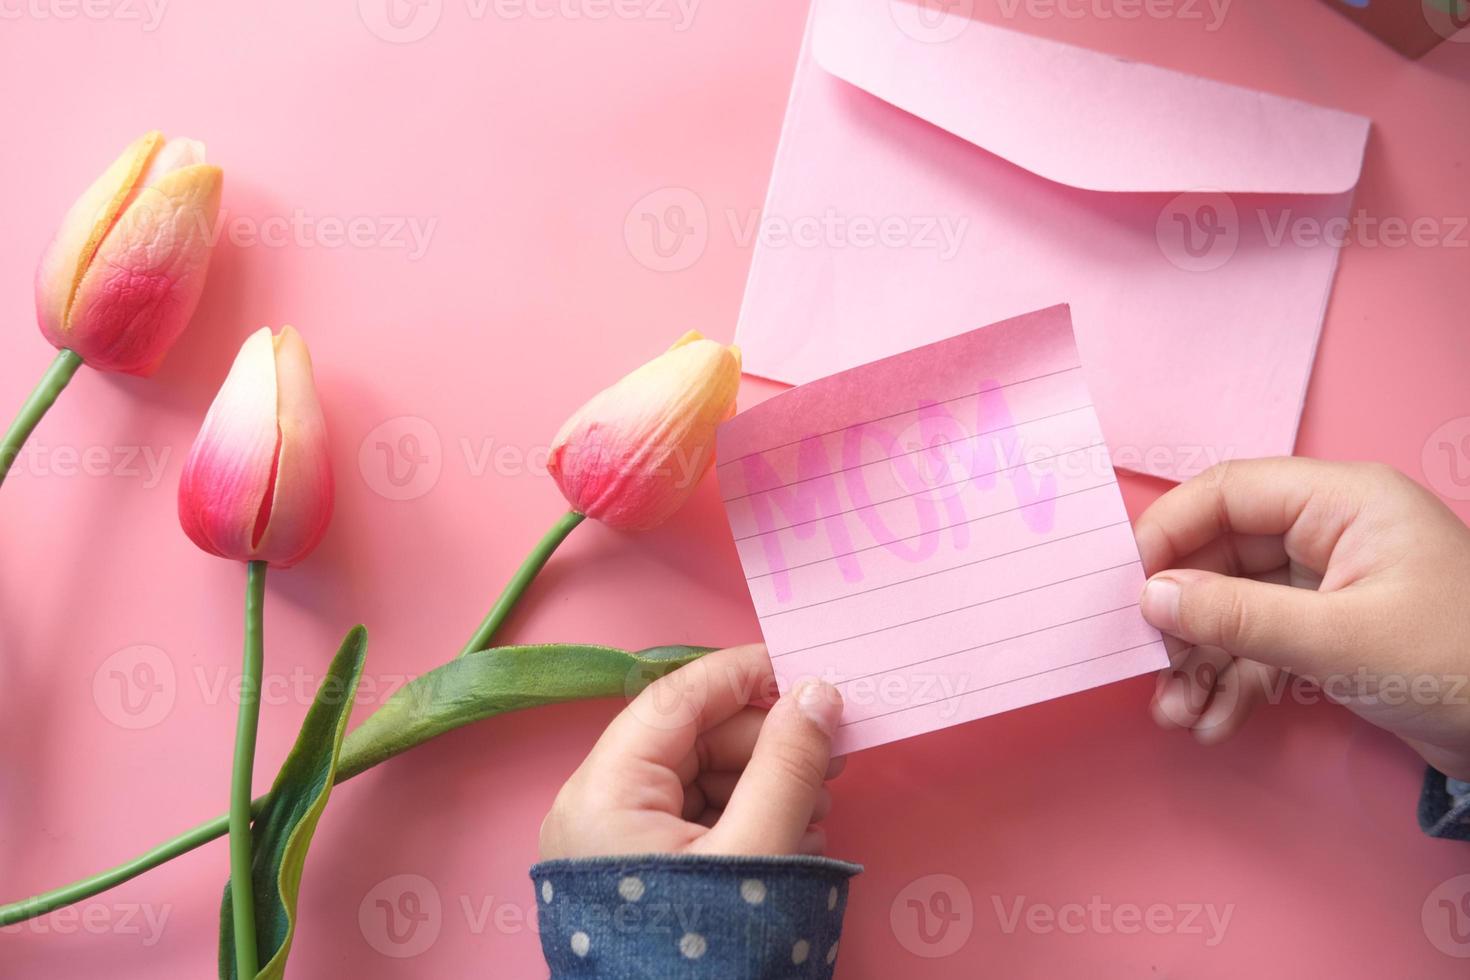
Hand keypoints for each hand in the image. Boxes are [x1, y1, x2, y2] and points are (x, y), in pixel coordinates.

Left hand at [539, 644, 845, 858]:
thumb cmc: (704, 953)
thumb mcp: (755, 854)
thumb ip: (787, 768)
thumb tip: (818, 694)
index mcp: (604, 793)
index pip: (676, 698)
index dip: (744, 676)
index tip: (806, 670)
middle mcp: (596, 809)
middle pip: (693, 740)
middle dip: (766, 745)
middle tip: (832, 758)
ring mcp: (613, 844)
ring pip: (700, 781)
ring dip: (766, 786)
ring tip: (818, 813)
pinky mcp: (635, 873)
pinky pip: (695, 821)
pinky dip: (748, 821)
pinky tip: (793, 840)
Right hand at [1135, 458, 1469, 780]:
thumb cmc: (1458, 663)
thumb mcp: (1339, 640)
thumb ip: (1237, 617)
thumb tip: (1150, 599)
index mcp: (1343, 502)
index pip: (1228, 493)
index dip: (1169, 533)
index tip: (1126, 587)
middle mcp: (1331, 533)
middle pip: (1222, 556)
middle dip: (1181, 618)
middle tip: (1149, 665)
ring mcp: (1332, 585)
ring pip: (1235, 608)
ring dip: (1200, 661)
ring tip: (1177, 713)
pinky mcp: (1336, 634)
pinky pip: (1263, 646)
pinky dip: (1235, 683)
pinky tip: (1216, 722)